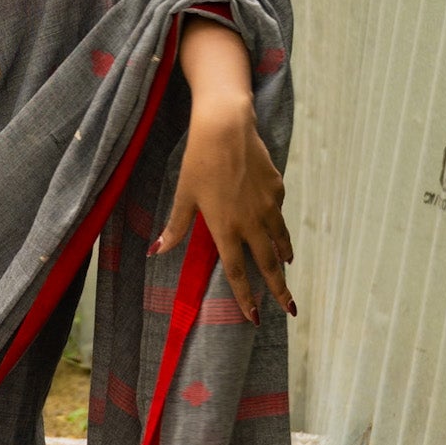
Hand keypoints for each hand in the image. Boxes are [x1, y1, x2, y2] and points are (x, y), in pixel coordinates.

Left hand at [150, 95, 295, 322]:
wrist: (227, 128)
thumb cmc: (199, 161)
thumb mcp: (184, 195)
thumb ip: (175, 227)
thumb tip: (156, 252)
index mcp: (225, 229)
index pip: (237, 272)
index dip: (246, 297)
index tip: (254, 317)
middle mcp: (251, 223)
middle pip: (268, 264)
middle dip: (279, 289)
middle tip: (289, 307)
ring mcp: (268, 206)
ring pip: (280, 240)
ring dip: (283, 257)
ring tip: (286, 267)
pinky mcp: (277, 188)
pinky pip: (279, 212)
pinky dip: (278, 223)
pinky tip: (275, 222)